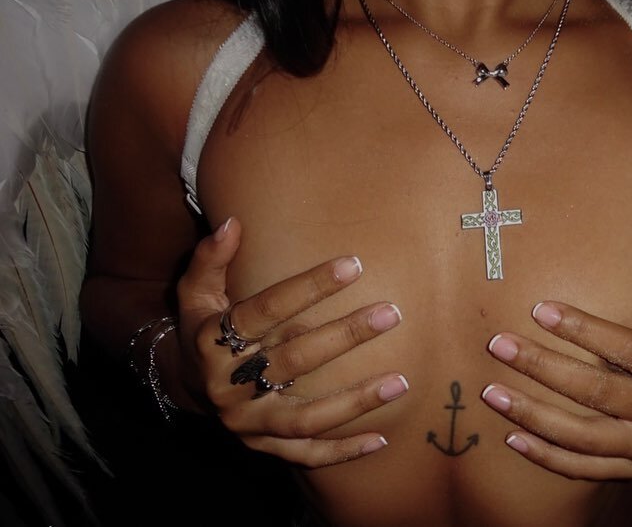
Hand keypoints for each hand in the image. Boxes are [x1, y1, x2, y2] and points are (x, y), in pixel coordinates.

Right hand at [171, 217, 408, 466]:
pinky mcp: (262, 448)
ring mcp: (246, 423)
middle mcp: (229, 386)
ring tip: (401, 381)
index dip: (309, 287)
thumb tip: (233, 223)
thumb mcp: (195, 292)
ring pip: (305, 416)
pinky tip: (381, 439)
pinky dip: (342, 452)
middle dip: (345, 336)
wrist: (184, 386)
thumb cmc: (201, 328)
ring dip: (355, 401)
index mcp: (212, 342)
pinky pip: (305, 455)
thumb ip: (211, 259)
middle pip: (293, 360)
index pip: (266, 311)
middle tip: (391, 313)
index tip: (354, 266)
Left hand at [481, 245, 631, 478]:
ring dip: (534, 414)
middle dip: (545, 367)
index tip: (541, 310)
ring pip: (584, 437)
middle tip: (501, 344)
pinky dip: (546, 456)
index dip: (588, 330)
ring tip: (492, 393)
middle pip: (601, 392)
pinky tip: (512, 437)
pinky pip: (583, 469)